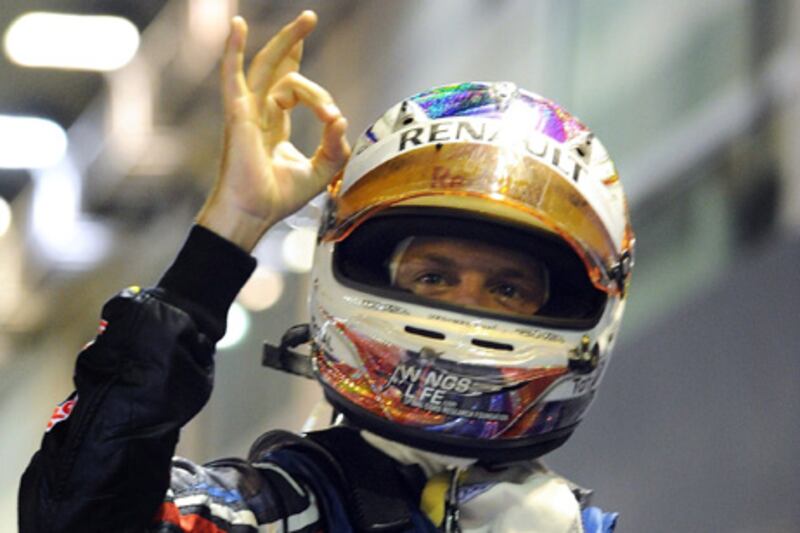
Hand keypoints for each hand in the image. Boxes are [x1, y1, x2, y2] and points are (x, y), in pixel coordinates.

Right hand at [197, 11, 349, 250]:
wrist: (253, 214)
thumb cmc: (277, 198)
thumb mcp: (320, 172)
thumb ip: (335, 147)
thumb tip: (341, 119)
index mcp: (274, 124)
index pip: (295, 91)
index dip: (321, 98)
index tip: (334, 120)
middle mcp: (258, 113)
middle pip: (278, 69)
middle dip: (294, 42)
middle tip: (310, 17)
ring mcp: (246, 111)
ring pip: (266, 67)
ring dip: (285, 41)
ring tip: (306, 19)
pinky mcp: (237, 115)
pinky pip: (233, 77)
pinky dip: (233, 51)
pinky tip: (237, 26)